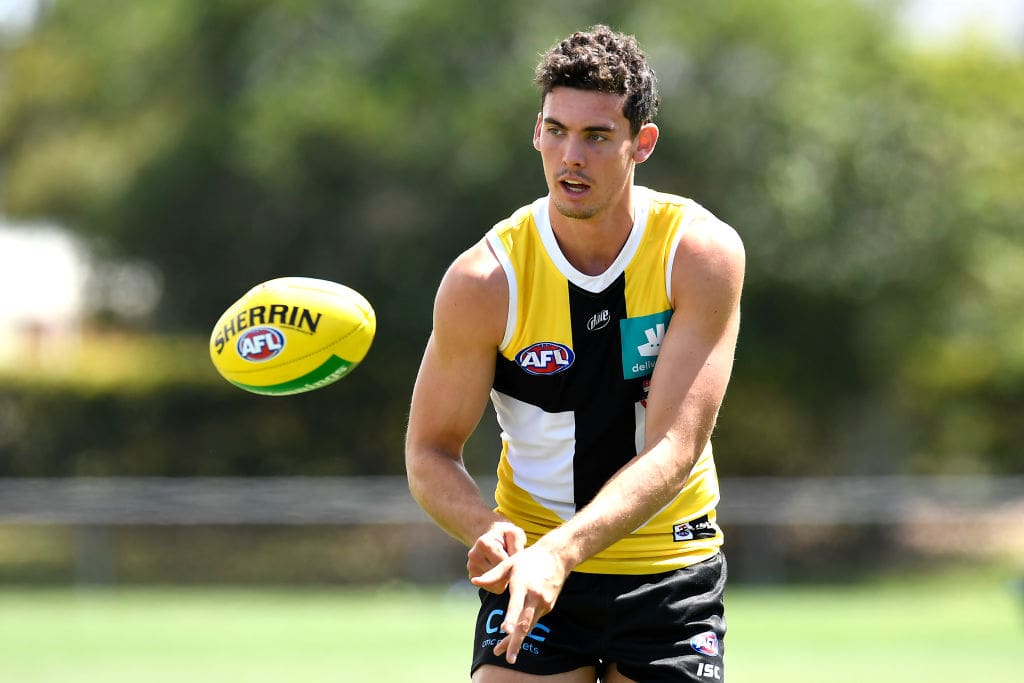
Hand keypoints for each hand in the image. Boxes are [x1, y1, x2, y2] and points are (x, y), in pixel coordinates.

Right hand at [467, 521, 526, 583]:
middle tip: (515, 566)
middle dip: (510, 572)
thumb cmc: (506, 536)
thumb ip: (516, 546)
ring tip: (508, 568)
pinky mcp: (473, 577)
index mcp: (483, 543)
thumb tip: (516, 564)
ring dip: (505, 579)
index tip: (519, 561)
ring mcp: (471, 567)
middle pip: (499, 574)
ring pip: (496, 584)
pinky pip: (492, 588)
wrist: (492, 537)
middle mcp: (474, 555)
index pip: (503, 562)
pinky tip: (502, 573)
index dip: (515, 564)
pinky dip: (500, 584)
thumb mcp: (514, 534)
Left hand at [470, 543, 568, 664]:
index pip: (516, 604)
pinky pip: (534, 620)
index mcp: (523, 584)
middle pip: (526, 623)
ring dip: (517, 640)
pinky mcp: (548, 607)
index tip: (506, 630)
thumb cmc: (529, 559)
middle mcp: (535, 596)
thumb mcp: (509, 563)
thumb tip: (474, 582)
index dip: (511, 618)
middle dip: (516, 642)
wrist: (557, 556)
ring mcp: (543, 603)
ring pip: (529, 626)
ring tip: (503, 652)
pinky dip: (525, 629)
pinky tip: (514, 636)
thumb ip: (492, 575)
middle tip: (509, 658)